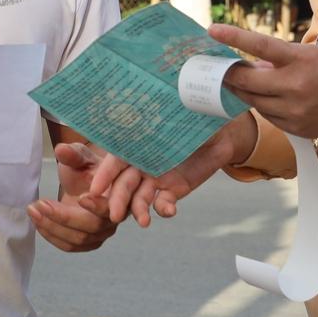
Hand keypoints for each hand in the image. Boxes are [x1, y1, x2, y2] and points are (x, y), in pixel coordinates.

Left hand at [29, 142, 131, 252]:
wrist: (84, 183)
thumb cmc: (86, 168)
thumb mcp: (80, 157)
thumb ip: (73, 154)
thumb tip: (61, 149)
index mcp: (119, 195)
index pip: (113, 206)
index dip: (98, 205)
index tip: (80, 198)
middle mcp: (115, 217)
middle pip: (93, 226)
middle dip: (64, 216)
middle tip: (41, 204)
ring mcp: (102, 232)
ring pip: (79, 238)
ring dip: (52, 226)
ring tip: (33, 209)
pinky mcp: (89, 242)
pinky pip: (70, 246)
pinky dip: (52, 235)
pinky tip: (38, 222)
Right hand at [84, 112, 257, 222]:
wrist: (222, 128)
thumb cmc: (194, 111)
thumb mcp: (177, 108)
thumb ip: (161, 110)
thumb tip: (142, 94)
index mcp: (134, 142)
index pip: (114, 159)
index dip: (104, 174)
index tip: (95, 190)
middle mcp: (140, 163)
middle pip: (123, 183)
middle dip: (117, 199)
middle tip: (114, 215)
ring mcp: (155, 178)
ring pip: (140, 197)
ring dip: (138, 210)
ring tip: (143, 222)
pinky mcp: (173, 189)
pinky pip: (164, 202)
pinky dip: (164, 209)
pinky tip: (169, 211)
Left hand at [210, 23, 317, 141]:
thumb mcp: (312, 55)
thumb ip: (280, 60)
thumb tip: (251, 66)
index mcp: (301, 60)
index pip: (260, 46)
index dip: (234, 37)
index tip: (212, 30)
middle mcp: (295, 87)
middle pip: (247, 82)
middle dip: (229, 75)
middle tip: (218, 69)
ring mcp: (295, 111)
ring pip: (254, 102)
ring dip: (245, 91)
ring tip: (244, 83)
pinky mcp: (296, 128)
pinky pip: (269, 116)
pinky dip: (264, 105)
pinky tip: (269, 98)